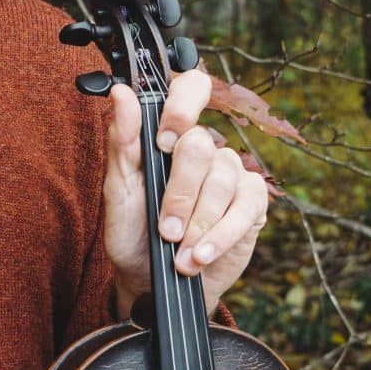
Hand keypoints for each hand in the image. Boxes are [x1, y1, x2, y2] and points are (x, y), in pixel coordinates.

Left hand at [102, 69, 267, 319]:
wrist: (152, 280)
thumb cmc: (132, 229)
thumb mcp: (118, 188)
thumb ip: (122, 141)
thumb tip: (121, 93)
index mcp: (168, 135)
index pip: (191, 89)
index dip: (183, 107)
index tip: (165, 142)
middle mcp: (203, 149)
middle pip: (201, 145)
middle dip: (180, 193)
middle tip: (165, 229)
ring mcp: (230, 174)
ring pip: (224, 179)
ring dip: (199, 222)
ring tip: (179, 252)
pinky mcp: (252, 203)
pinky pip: (248, 206)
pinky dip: (222, 235)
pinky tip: (202, 255)